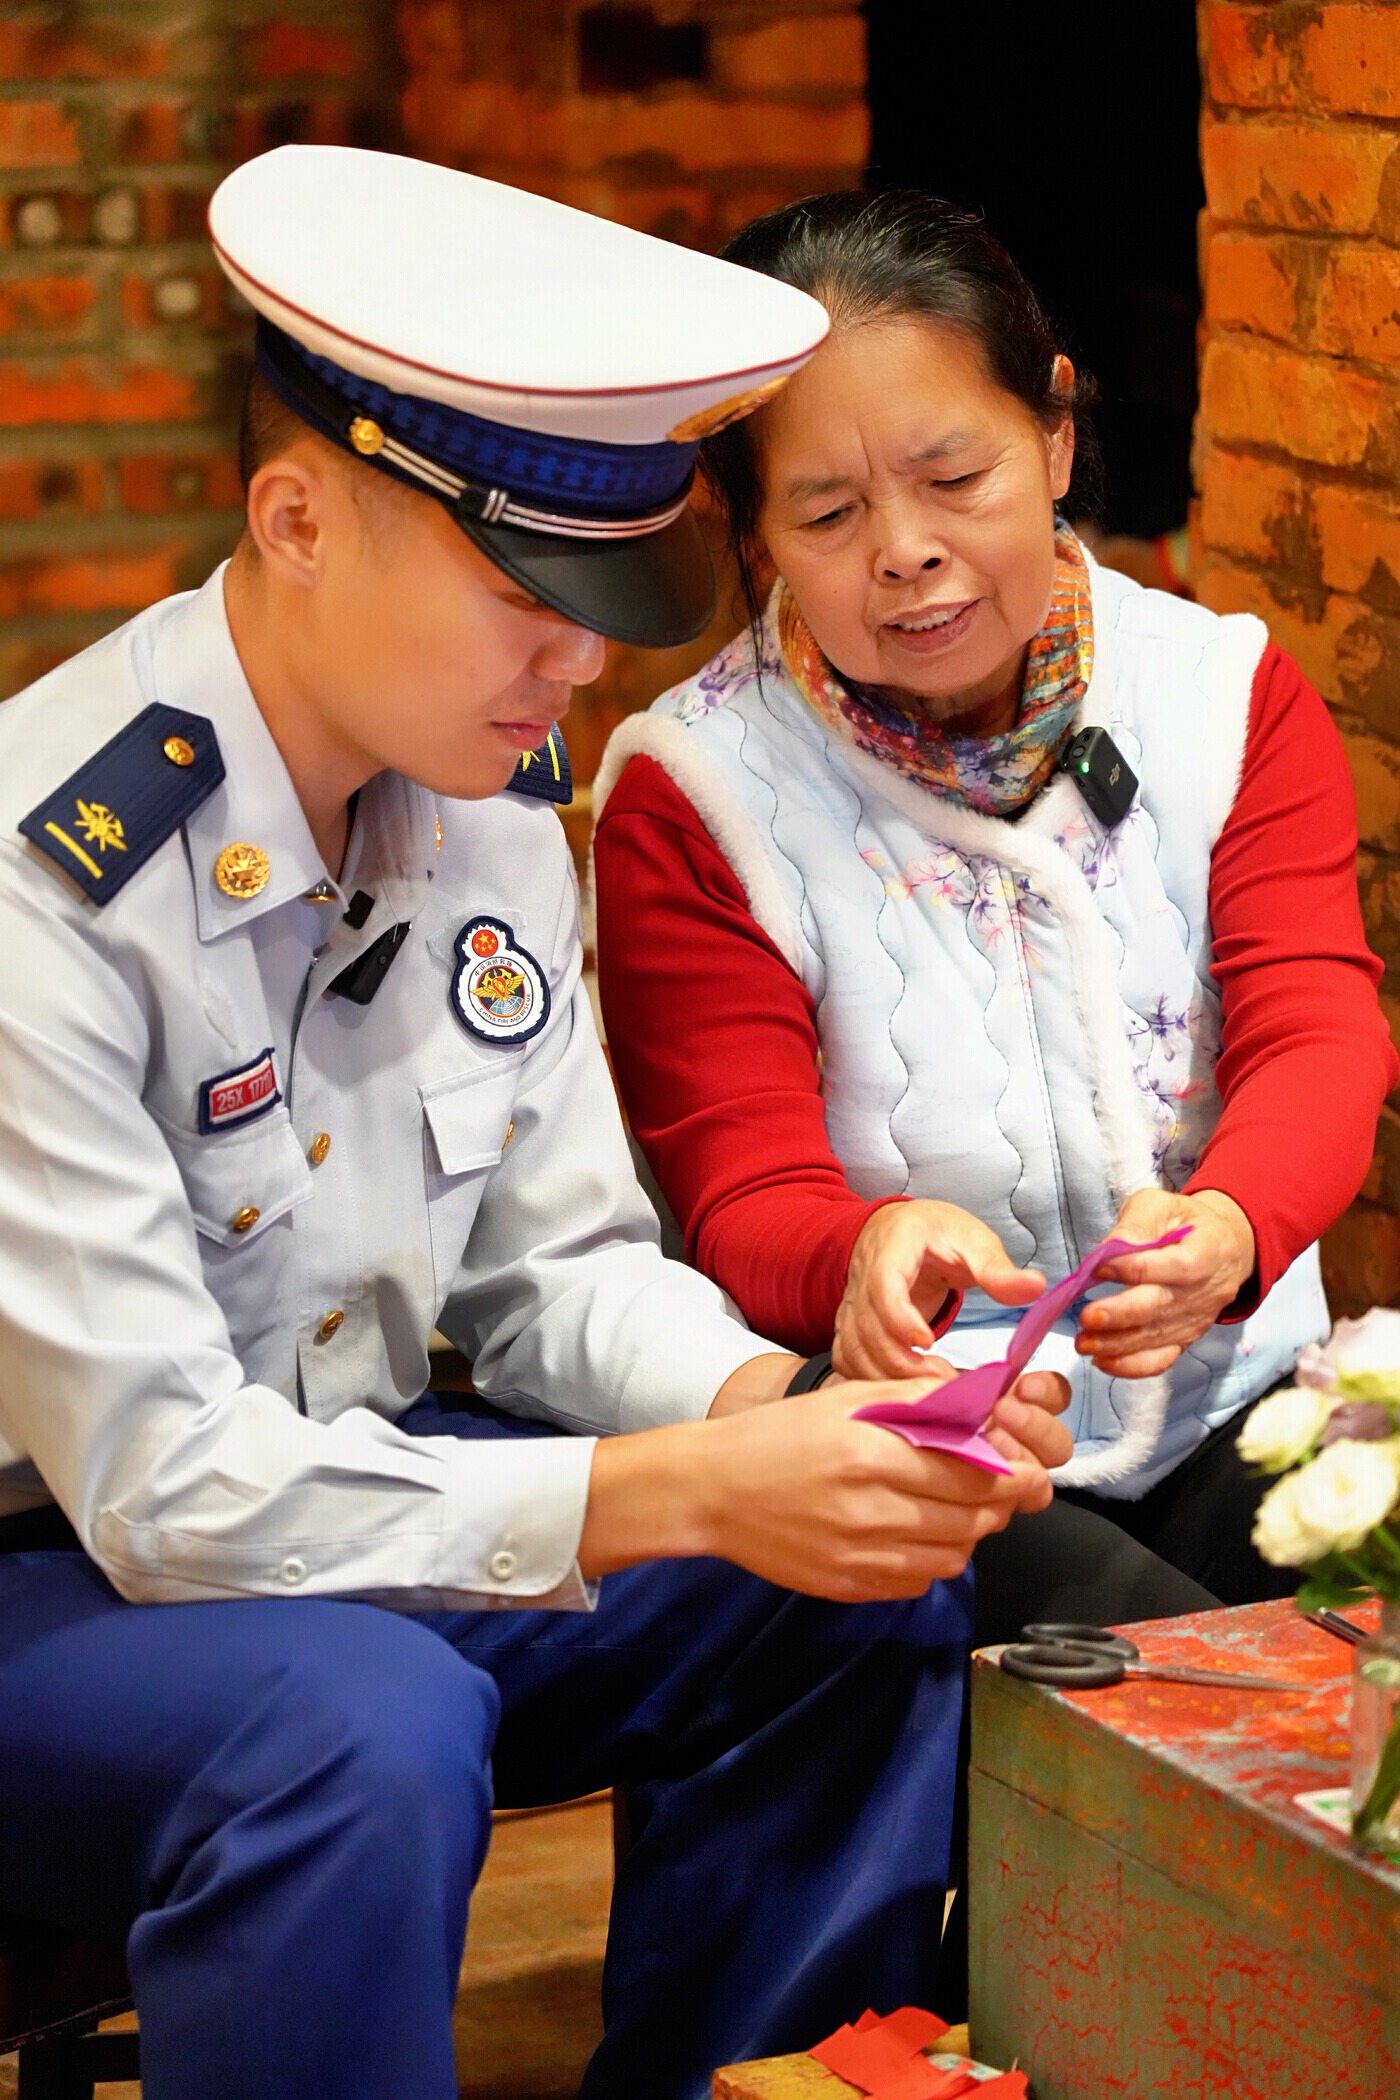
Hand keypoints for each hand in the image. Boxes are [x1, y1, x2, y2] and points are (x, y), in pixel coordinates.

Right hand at [579, 1365, 1071, 1601]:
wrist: (714, 1491)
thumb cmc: (780, 1435)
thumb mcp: (847, 1397)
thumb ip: (916, 1399)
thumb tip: (980, 1401)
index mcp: (873, 1454)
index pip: (975, 1474)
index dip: (1011, 1472)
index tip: (1019, 1464)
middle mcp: (871, 1510)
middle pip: (973, 1520)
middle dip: (997, 1504)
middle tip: (995, 1486)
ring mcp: (860, 1556)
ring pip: (953, 1557)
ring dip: (968, 1534)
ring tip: (954, 1509)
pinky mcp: (849, 1586)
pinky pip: (918, 1582)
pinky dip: (932, 1560)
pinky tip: (915, 1533)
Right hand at [834, 1200, 1043, 1379]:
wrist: (899, 1231)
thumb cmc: (933, 1233)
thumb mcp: (972, 1240)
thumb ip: (999, 1269)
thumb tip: (1034, 1286)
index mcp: (891, 1249)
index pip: (883, 1287)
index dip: (900, 1318)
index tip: (928, 1342)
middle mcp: (862, 1279)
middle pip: (867, 1329)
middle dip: (902, 1363)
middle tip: (943, 1382)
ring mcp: (852, 1307)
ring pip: (853, 1351)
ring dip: (887, 1378)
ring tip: (929, 1392)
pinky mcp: (852, 1329)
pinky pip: (848, 1361)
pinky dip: (870, 1382)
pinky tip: (902, 1393)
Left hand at [1075, 1187, 1256, 1378]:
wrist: (1226, 1248)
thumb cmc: (1186, 1223)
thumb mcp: (1161, 1206)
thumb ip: (1135, 1225)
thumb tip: (1106, 1250)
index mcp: (1207, 1251)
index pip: (1175, 1265)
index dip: (1138, 1268)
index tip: (1100, 1268)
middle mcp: (1205, 1291)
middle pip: (1163, 1307)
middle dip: (1122, 1315)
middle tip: (1087, 1317)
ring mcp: (1195, 1319)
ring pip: (1157, 1337)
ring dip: (1118, 1344)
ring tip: (1084, 1342)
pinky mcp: (1185, 1338)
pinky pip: (1162, 1359)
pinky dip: (1132, 1366)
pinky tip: (1102, 1361)